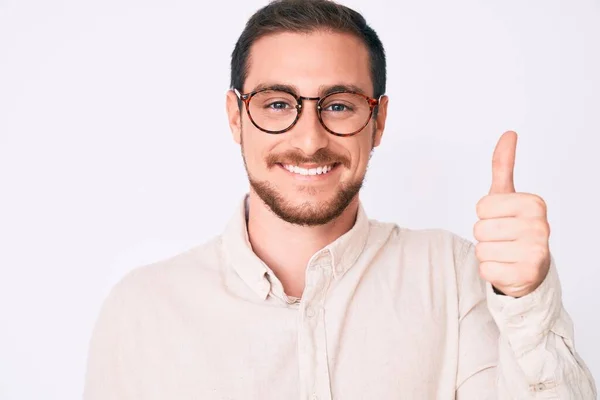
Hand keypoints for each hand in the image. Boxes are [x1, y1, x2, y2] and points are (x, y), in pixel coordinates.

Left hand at [473, 131, 550, 297]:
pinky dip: (490, 271)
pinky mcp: (526, 276)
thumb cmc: (514, 228)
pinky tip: (506, 268)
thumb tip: (508, 133)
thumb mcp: (507, 196)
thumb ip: (503, 165)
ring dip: (487, 253)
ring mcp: (536, 252)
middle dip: (484, 236)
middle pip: (480, 229)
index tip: (502, 219)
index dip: (485, 215)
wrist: (530, 269)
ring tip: (505, 253)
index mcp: (534, 204)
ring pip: (481, 250)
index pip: (482, 207)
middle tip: (503, 239)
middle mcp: (540, 227)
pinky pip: (485, 269)